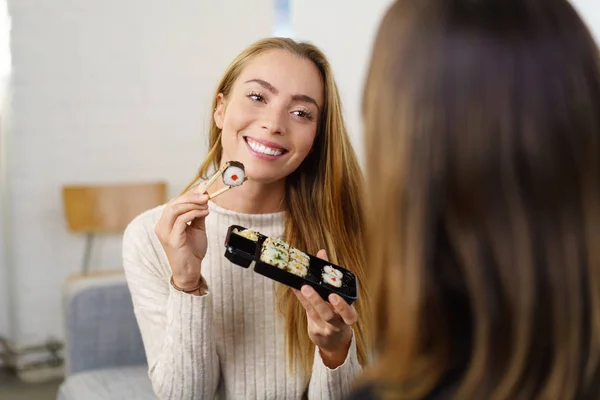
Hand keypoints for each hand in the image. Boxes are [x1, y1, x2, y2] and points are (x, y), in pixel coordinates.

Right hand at [154, 185, 209, 289]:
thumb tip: (203, 199)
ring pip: (175, 209)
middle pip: (174, 203)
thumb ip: (197, 214)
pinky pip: (181, 220)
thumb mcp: (197, 228)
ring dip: (192, 203)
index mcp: (166, 222)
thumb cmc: (192, 251)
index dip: (189, 193)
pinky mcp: (172, 239)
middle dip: (191, 196)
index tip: (203, 188)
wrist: (190, 271)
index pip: (175, 202)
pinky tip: (205, 213)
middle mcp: (162, 225)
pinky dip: (194, 213)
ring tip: (206, 204)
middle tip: (206, 195)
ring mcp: (165, 233)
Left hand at [292, 249, 356, 367]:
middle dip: (318, 301)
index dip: (342, 307)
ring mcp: (324, 327)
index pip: (349, 315)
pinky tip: (294, 286)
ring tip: (301, 286)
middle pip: (328, 314)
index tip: (333, 296)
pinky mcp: (314, 329)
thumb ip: (331, 275)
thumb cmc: (338, 311)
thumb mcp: (340, 297)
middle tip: (308, 287)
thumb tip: (321, 252)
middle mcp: (337, 323)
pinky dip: (300, 297)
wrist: (333, 340)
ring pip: (315, 313)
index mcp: (348, 316)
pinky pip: (306, 310)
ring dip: (307, 299)